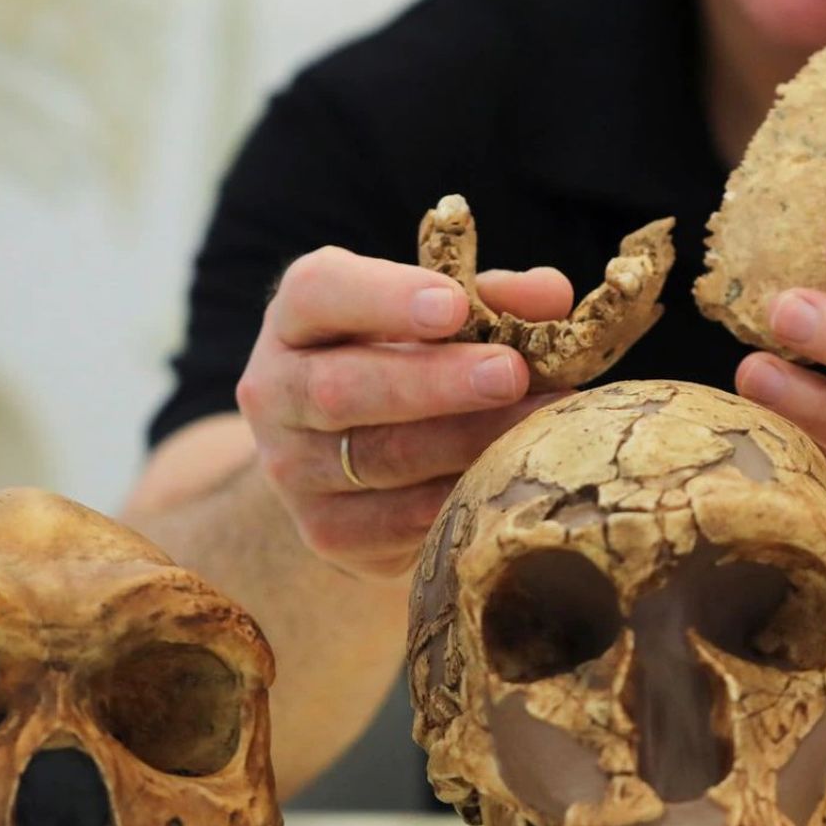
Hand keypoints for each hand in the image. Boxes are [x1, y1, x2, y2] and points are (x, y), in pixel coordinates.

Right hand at [236, 246, 572, 578]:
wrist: (343, 456)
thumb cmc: (401, 361)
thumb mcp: (433, 315)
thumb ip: (488, 299)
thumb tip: (550, 296)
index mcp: (296, 319)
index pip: (318, 292)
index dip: (384, 298)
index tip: (454, 305)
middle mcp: (275, 392)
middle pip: (344, 389)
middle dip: (435, 382)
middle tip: (509, 374)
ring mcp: (292, 469)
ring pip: (380, 460)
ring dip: (467, 443)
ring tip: (539, 426)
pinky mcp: (326, 532)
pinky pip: (399, 522)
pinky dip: (460, 498)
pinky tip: (511, 477)